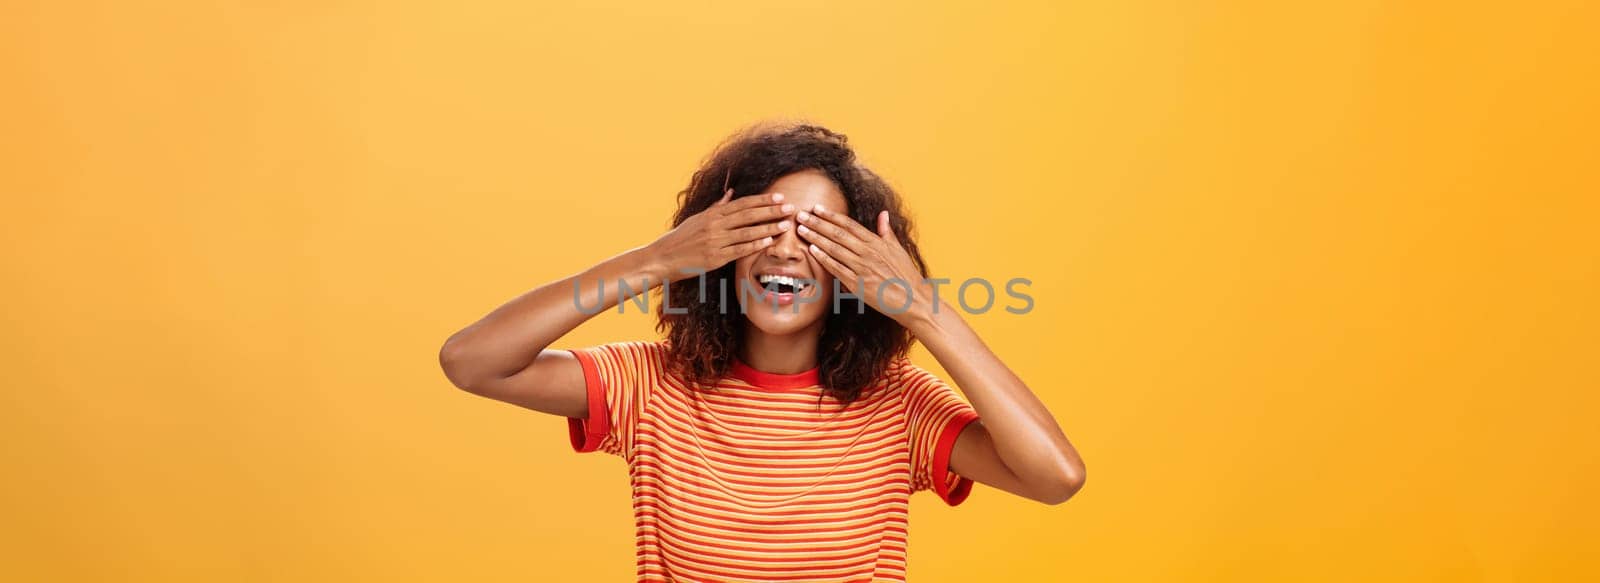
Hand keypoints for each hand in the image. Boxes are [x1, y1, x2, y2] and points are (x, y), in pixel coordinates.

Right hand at [646, 190, 793, 282]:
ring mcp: (716, 242)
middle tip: (789, 208)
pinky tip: (768, 242)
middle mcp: (715, 226)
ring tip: (785, 225)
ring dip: (768, 228)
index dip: (762, 200)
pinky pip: (739, 250)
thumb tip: (731, 192)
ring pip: (747, 232)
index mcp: (713, 215)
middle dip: (771, 211)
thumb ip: (717, 206)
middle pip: (748, 215)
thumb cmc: (682, 237)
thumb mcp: (698, 218)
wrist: (664, 257)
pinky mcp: (715, 258)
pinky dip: (754, 245)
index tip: (778, 197)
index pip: (743, 204)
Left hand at [795, 204, 934, 324]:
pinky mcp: (858, 285)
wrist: (914, 299)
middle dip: (817, 223)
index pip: (849, 225)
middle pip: (838, 234)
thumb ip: (887, 231)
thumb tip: (883, 214)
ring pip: (835, 249)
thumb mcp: (898, 249)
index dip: (832, 216)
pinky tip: (812, 250)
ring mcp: (862, 268)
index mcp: (877, 243)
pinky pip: (837, 269)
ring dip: (816, 238)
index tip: (817, 208)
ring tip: (801, 229)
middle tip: (801, 215)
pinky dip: (824, 258)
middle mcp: (868, 252)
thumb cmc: (906, 275)